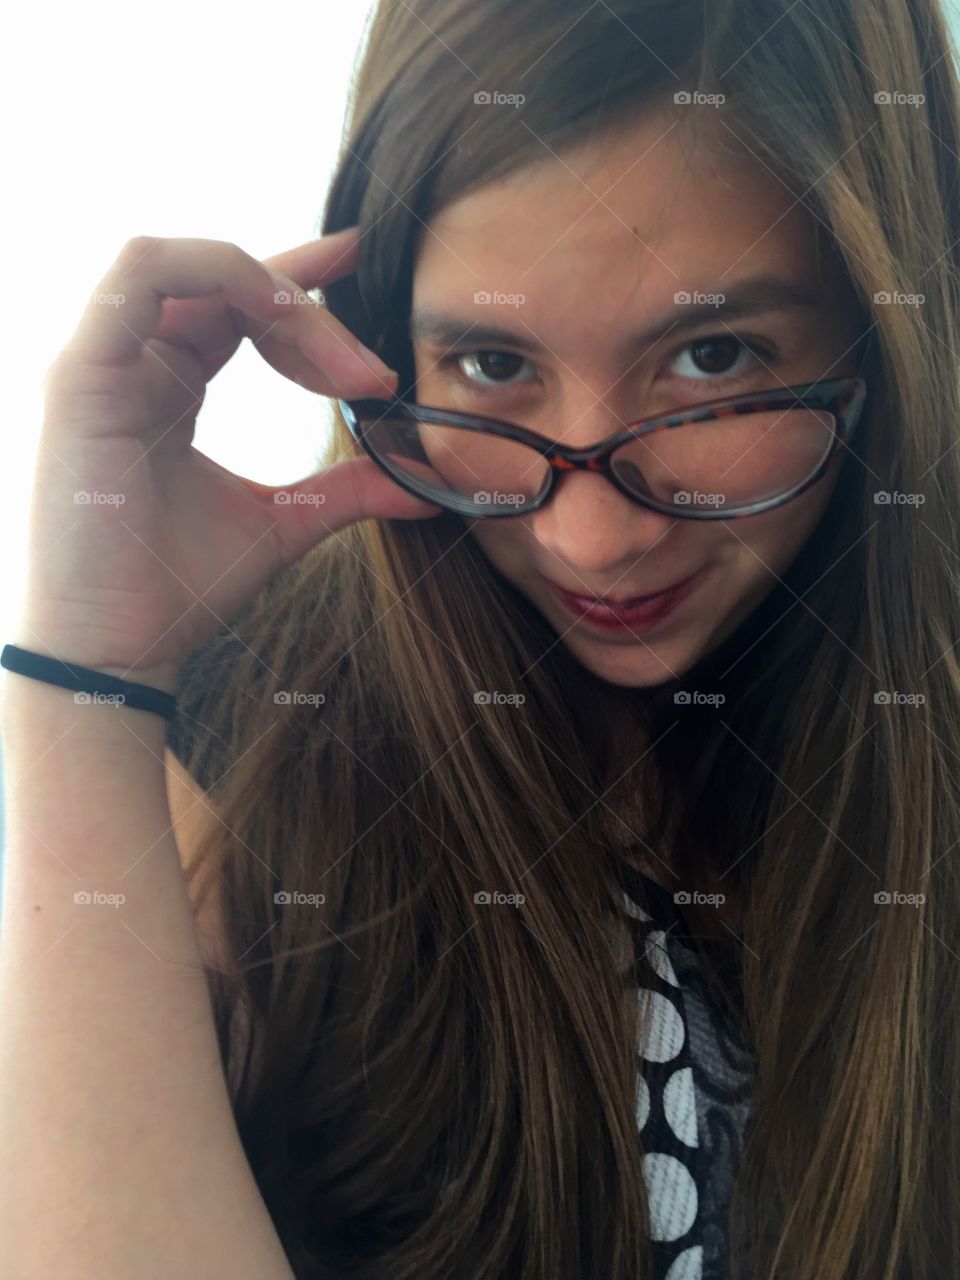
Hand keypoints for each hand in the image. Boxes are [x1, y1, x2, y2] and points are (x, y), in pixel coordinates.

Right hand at [16, 230, 440, 691]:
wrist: (122, 652)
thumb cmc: (180, 592)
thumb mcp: (283, 525)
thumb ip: (347, 490)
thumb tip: (424, 483)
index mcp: (169, 388)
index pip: (234, 303)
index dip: (297, 274)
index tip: (360, 260)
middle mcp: (133, 363)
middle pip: (230, 287)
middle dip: (315, 317)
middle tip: (375, 375)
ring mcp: (103, 362)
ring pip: (191, 266)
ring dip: (273, 289)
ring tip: (336, 358)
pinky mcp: (82, 373)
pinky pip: (140, 273)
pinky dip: (215, 271)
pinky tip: (275, 312)